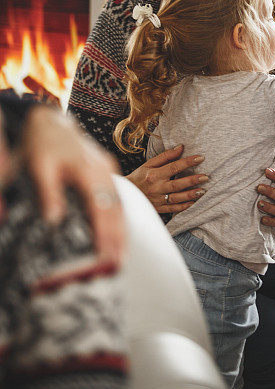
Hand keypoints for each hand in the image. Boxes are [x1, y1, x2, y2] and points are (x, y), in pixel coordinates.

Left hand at [20, 106, 125, 264]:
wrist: (50, 123)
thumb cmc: (42, 146)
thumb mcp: (39, 168)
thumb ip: (48, 193)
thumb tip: (54, 221)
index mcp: (88, 171)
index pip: (100, 209)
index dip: (105, 234)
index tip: (107, 257)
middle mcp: (103, 170)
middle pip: (115, 209)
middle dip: (118, 238)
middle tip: (118, 265)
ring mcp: (108, 169)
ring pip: (119, 204)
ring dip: (121, 230)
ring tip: (121, 256)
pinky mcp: (106, 170)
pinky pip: (116, 197)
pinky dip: (118, 217)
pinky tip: (117, 233)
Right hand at [127, 145, 207, 214]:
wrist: (126, 194)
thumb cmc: (139, 176)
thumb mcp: (149, 164)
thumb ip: (166, 156)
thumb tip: (181, 147)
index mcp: (154, 175)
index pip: (174, 167)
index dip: (188, 162)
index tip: (200, 158)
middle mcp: (156, 188)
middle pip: (177, 184)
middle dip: (192, 180)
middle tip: (206, 177)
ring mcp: (158, 200)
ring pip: (177, 198)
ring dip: (190, 195)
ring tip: (203, 191)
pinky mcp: (159, 209)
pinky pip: (173, 209)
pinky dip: (184, 207)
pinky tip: (193, 203)